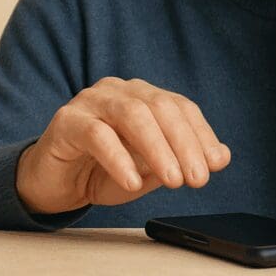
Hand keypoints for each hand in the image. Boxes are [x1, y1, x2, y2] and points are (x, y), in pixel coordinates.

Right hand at [16, 77, 230, 214]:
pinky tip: (131, 182)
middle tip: (197, 178)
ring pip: (132, 115)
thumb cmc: (103, 172)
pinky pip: (97, 135)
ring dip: (158, 149)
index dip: (201, 134)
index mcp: (143, 96)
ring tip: (172, 181)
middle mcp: (119, 91)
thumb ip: (180, 160)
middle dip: (184, 143)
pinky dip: (119, 159)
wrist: (54, 184)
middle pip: (160, 107)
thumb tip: (221, 157)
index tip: (216, 164)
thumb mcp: (149, 169)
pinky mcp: (67, 121)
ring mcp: (92, 102)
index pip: (180, 107)